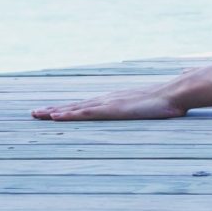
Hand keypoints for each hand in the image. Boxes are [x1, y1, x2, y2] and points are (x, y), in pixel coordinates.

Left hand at [31, 83, 187, 121]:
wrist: (176, 93)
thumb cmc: (171, 102)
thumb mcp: (159, 108)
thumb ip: (159, 106)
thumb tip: (172, 109)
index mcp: (117, 101)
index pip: (89, 105)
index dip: (71, 109)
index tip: (55, 112)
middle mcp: (109, 100)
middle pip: (76, 105)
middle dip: (55, 109)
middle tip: (35, 113)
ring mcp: (109, 103)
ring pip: (75, 108)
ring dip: (55, 112)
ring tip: (37, 114)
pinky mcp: (111, 110)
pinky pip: (85, 113)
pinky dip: (69, 115)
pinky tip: (56, 117)